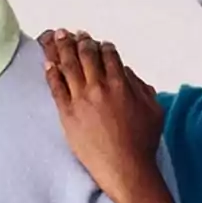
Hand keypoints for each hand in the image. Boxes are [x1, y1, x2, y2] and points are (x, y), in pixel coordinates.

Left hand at [40, 29, 164, 202]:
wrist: (125, 169)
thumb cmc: (142, 142)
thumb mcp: (153, 109)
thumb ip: (140, 87)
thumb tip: (127, 73)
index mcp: (122, 84)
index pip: (108, 55)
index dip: (102, 46)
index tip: (97, 43)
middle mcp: (99, 87)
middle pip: (85, 55)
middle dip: (79, 41)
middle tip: (73, 34)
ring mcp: (81, 100)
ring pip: (67, 66)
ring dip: (61, 48)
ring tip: (56, 37)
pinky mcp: (67, 114)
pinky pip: (56, 87)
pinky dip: (51, 72)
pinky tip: (48, 63)